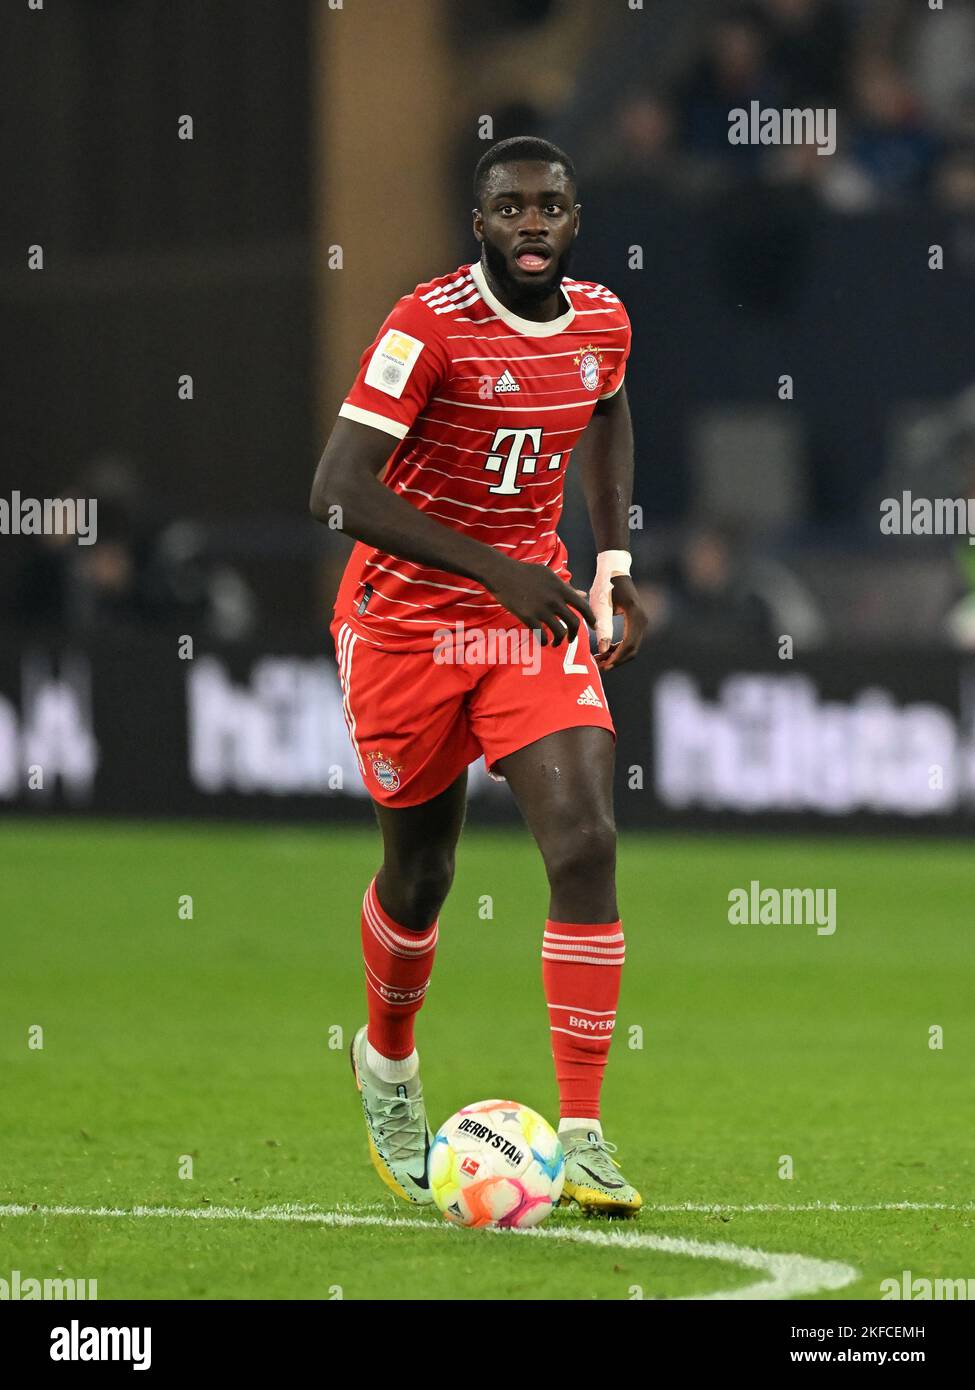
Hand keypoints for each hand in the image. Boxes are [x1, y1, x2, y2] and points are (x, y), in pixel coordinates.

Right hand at [482, 555, 596, 645]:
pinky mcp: (528, 617)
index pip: (583, 606)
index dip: (591, 618)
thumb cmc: (525, 572)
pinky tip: (542, 641)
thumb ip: (566, 587)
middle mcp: (554, 600)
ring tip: (555, 642)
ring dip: (559, 640)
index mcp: (561, 588)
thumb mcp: (549, 575)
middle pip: (574, 622)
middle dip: (574, 634)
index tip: (594, 626)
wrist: (502, 573)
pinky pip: (541, 635)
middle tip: (571, 639)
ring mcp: (541, 609)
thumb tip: (582, 594)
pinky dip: (544, 642)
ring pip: (559, 632)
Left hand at [595, 575, 647, 669]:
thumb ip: (602, 627)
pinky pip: (630, 641)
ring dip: (616, 656)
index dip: (616, 658)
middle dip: (616, 660)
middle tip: (599, 666)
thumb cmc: (605, 585)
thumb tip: (604, 650)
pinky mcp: (637, 622)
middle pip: (632, 649)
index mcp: (635, 615)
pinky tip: (605, 651)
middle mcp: (642, 620)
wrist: (614, 571)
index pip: (629, 644)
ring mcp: (641, 622)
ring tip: (599, 660)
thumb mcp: (600, 605)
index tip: (604, 665)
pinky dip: (618, 649)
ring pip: (632, 647)